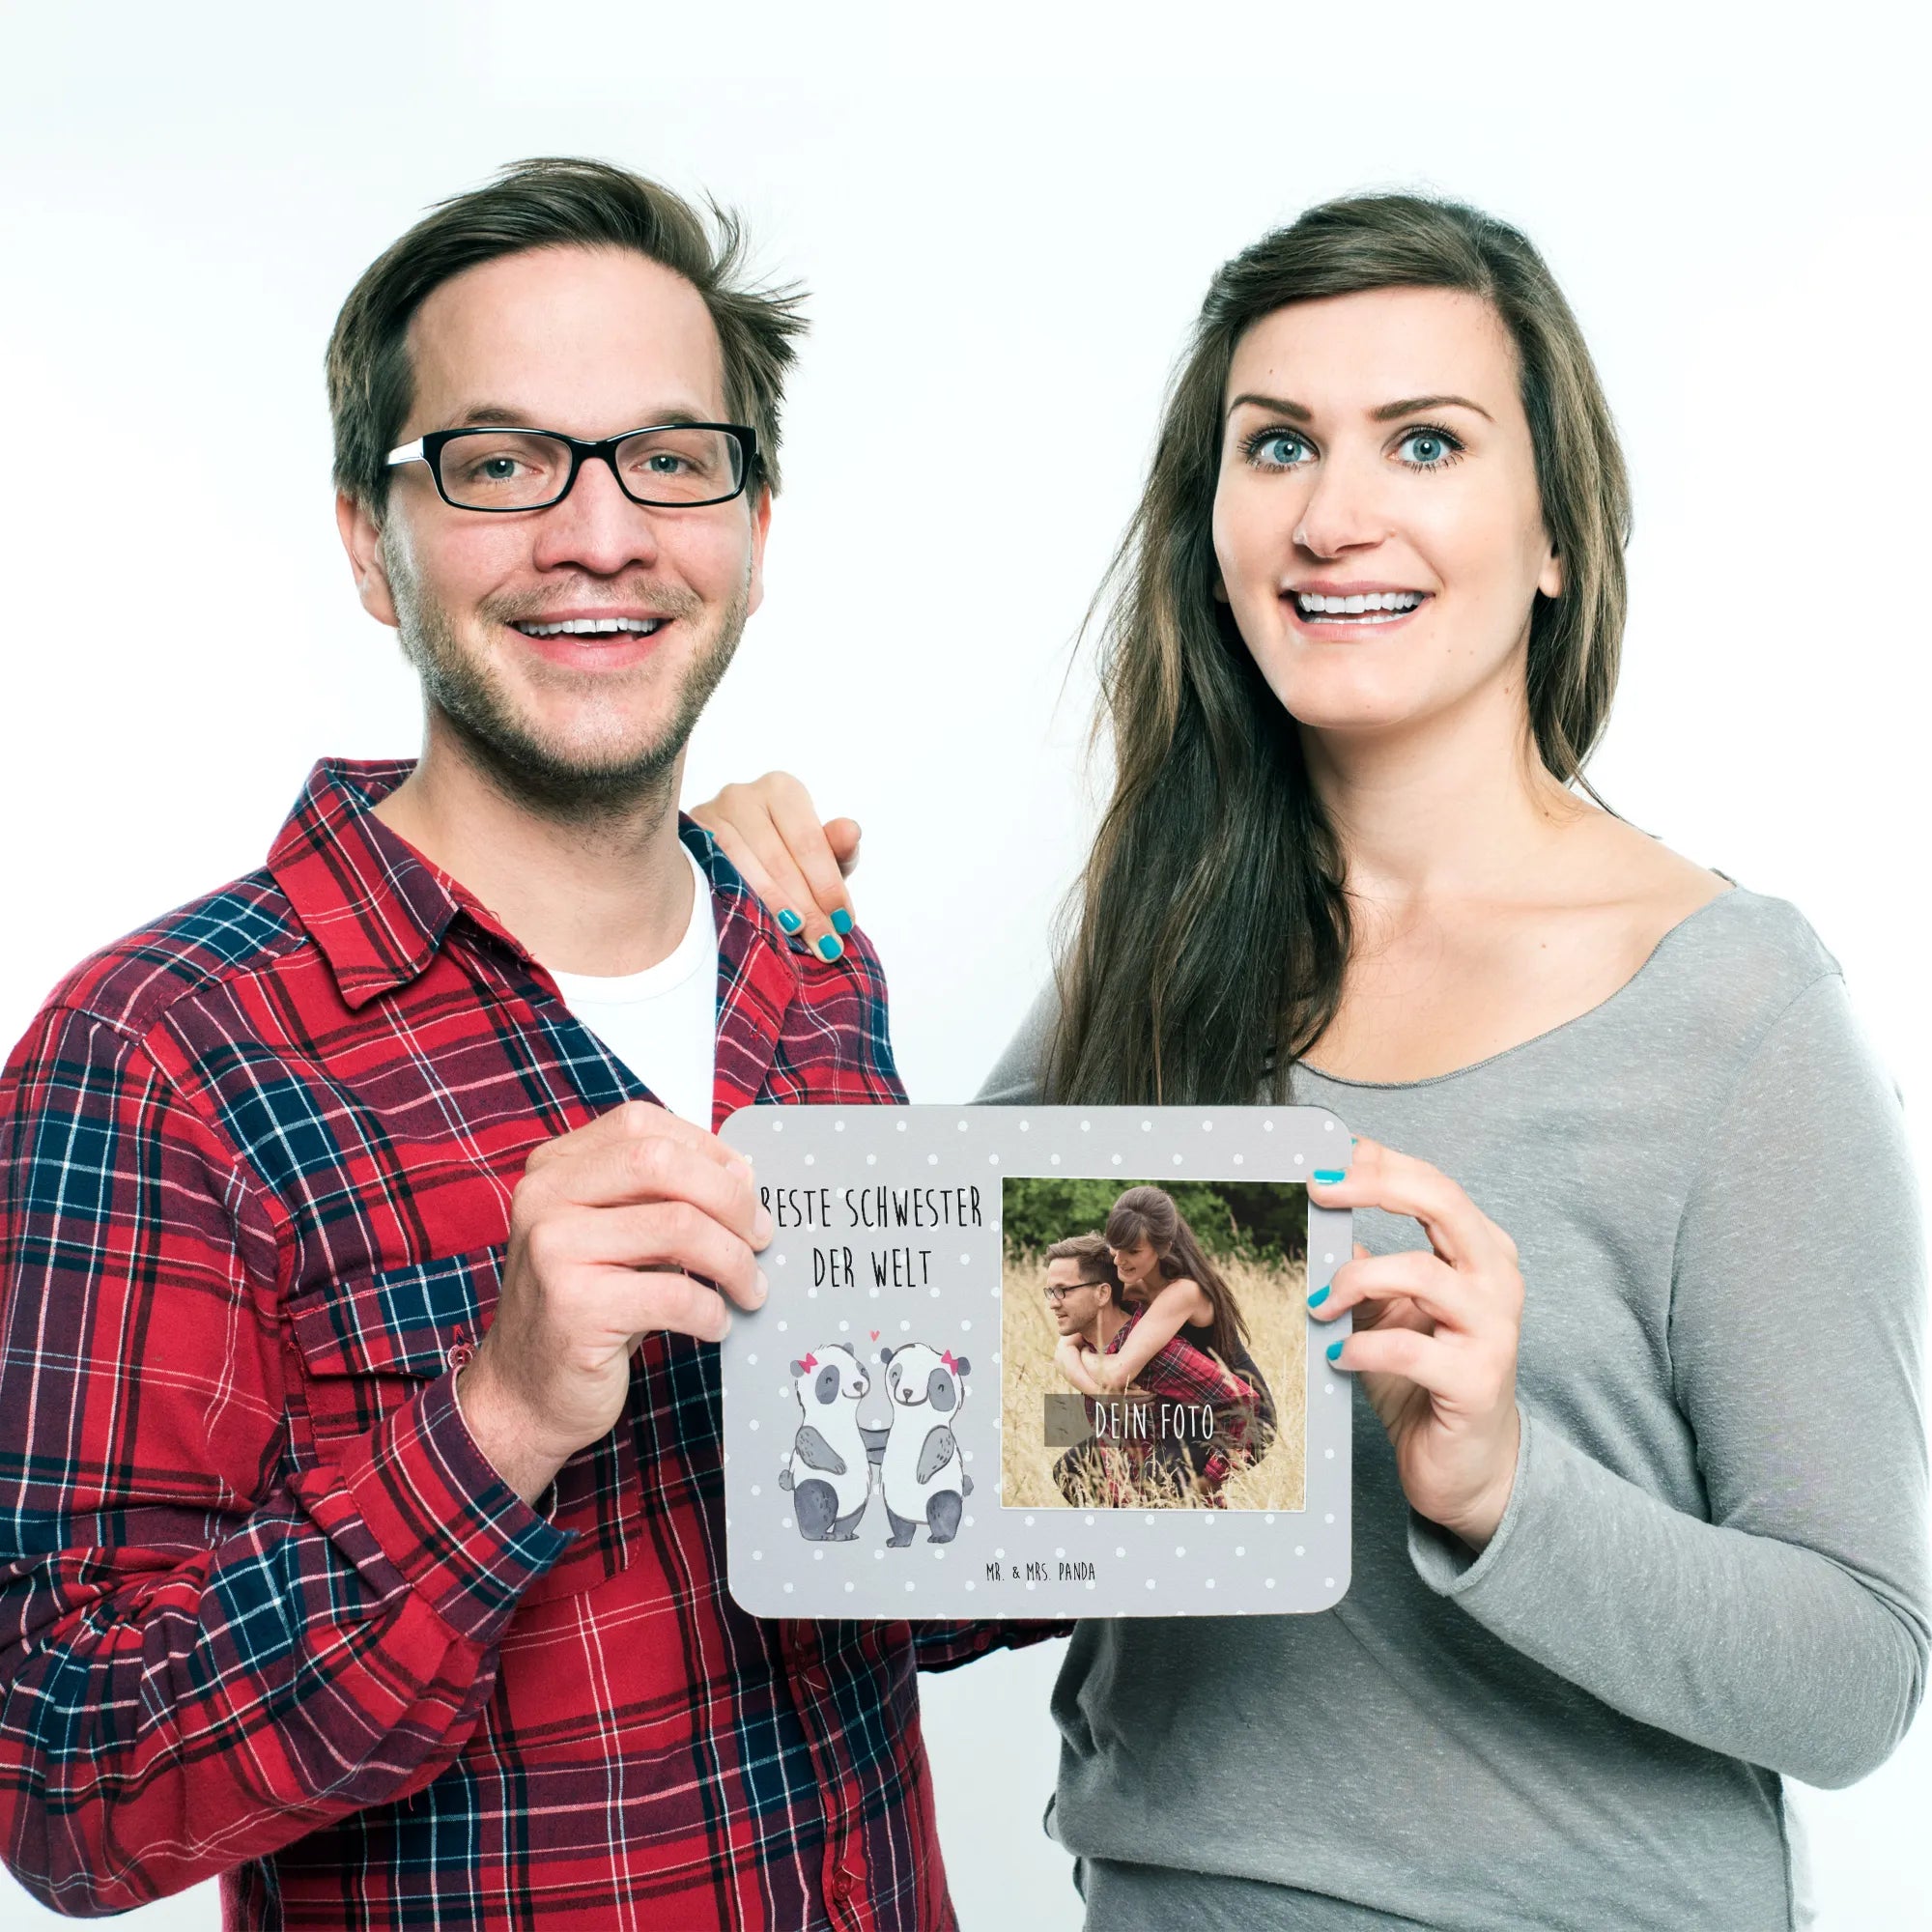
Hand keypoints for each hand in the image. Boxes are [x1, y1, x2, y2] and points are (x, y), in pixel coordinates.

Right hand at [458, 1102, 772, 1503]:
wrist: (523, 1394)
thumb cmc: (586, 1308)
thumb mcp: (613, 1235)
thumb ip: (658, 1198)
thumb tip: (744, 1179)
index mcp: (552, 1168)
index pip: (641, 1125)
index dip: (707, 1150)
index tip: (746, 1187)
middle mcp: (544, 1198)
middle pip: (662, 1163)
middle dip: (730, 1198)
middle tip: (762, 1237)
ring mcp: (553, 1250)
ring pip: (679, 1227)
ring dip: (734, 1261)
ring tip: (751, 1289)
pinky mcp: (575, 1308)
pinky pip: (674, 1293)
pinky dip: (712, 1310)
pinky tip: (716, 1324)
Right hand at [688, 772, 859, 959]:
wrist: (732, 859)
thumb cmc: (785, 855)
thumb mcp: (817, 855)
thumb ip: (837, 847)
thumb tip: (851, 831)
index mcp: (782, 790)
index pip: (809, 842)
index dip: (828, 885)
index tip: (843, 921)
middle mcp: (742, 795)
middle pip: (778, 858)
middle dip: (806, 906)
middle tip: (824, 943)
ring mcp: (709, 815)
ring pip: (744, 869)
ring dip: (774, 908)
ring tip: (797, 937)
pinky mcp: (687, 841)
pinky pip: (714, 874)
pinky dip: (738, 900)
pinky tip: (756, 923)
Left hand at [1307, 1136, 1523, 1549]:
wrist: (1466, 1465)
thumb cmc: (1424, 1379)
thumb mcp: (1388, 1311)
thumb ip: (1365, 1267)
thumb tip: (1321, 1215)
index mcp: (1480, 1253)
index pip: (1434, 1186)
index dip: (1381, 1163)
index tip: (1327, 1159)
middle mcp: (1496, 1281)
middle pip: (1443, 1204)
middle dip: (1376, 1187)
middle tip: (1319, 1190)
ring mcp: (1493, 1330)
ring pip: (1421, 1272)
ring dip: (1354, 1280)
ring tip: (1319, 1304)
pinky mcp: (1476, 1381)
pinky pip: (1409, 1348)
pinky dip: (1361, 1346)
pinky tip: (1337, 1354)